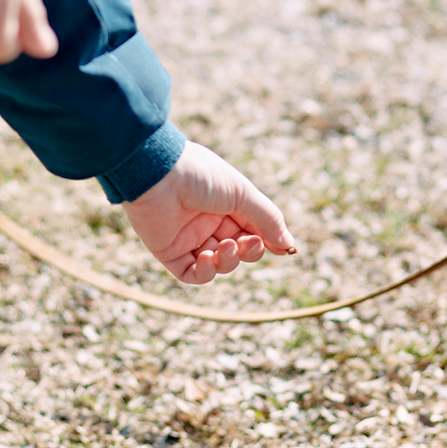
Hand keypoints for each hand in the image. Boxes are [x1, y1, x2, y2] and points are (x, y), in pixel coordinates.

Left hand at [123, 142, 297, 283]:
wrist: (157, 174)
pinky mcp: (169, 252)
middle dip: (249, 251)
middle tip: (248, 244)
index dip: (267, 241)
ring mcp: (188, 238)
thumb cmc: (201, 176)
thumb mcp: (242, 194)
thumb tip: (288, 245)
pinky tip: (209, 258)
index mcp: (225, 204)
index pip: (253, 230)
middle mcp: (208, 221)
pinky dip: (206, 272)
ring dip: (228, 261)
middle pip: (238, 249)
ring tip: (225, 247)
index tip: (283, 250)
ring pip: (219, 264)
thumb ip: (267, 220)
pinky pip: (193, 273)